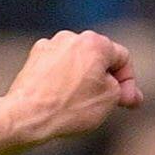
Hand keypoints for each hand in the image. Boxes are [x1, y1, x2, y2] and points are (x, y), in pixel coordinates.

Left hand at [0, 30, 142, 149]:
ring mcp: (48, 47)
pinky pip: (56, 69)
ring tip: (82, 103)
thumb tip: (117, 86)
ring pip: (76, 63)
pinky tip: (62, 99)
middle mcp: (71, 37)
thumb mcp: (110, 99)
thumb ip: (120, 87)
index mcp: (95, 41)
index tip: (128, 103)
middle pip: (98, 58)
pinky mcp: (31, 60)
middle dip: (106, 80)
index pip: (122, 58)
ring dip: (84, 80)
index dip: (129, 83)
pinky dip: (63, 81)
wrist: (26, 116)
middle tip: (112, 103)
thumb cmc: (70, 107)